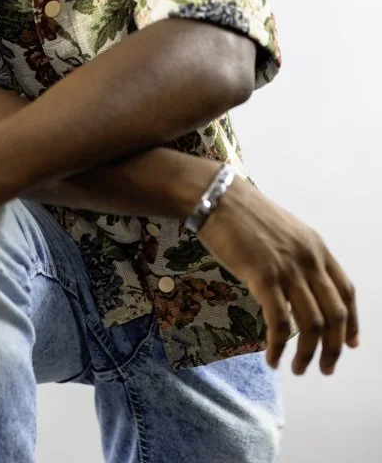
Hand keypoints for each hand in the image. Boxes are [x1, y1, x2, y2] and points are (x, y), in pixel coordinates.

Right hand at [197, 177, 358, 375]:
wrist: (217, 197)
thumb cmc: (242, 212)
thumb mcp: (283, 231)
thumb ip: (297, 257)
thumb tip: (298, 288)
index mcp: (316, 247)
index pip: (346, 291)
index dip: (351, 322)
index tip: (349, 344)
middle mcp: (309, 259)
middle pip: (335, 314)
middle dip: (333, 348)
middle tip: (324, 368)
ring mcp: (287, 268)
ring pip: (312, 324)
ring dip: (308, 354)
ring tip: (299, 369)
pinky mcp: (263, 276)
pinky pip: (279, 322)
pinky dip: (279, 346)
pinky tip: (272, 358)